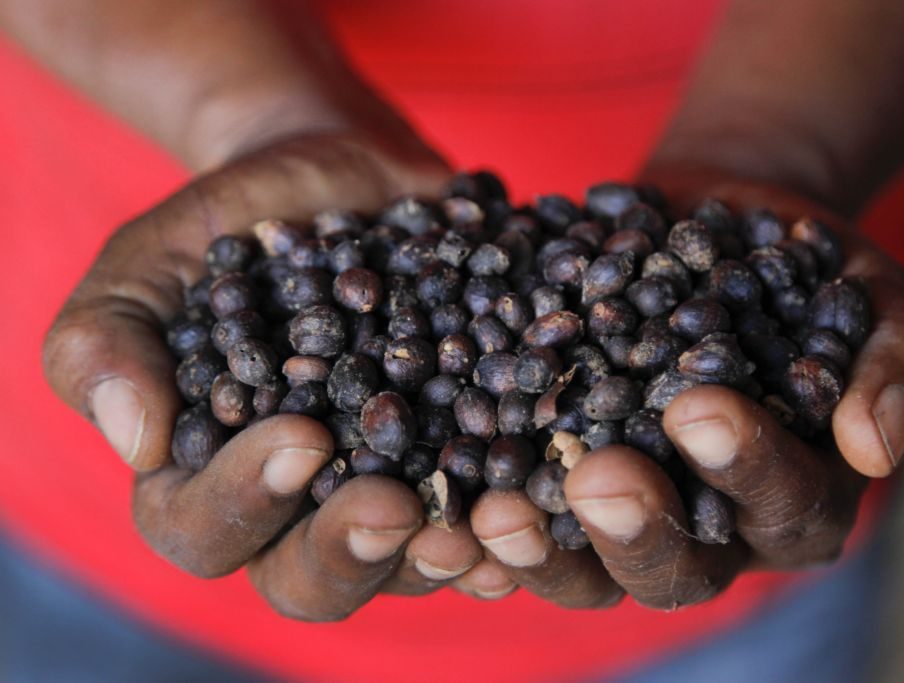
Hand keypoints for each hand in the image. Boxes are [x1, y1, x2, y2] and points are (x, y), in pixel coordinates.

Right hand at [42, 133, 511, 619]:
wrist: (341, 180)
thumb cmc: (235, 222)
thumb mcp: (155, 261)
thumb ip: (108, 339)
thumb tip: (133, 440)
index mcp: (206, 480)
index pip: (203, 531)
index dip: (244, 504)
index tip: (298, 439)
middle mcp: (299, 509)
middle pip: (310, 580)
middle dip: (348, 551)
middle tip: (392, 505)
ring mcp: (389, 491)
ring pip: (408, 565)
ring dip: (446, 555)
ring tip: (484, 523)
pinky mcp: (463, 461)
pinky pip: (489, 511)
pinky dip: (517, 514)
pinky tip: (542, 498)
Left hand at [469, 171, 903, 609]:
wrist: (705, 229)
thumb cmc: (803, 268)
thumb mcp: (874, 302)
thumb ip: (898, 369)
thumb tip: (878, 442)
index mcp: (795, 501)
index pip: (781, 506)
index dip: (745, 468)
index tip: (699, 406)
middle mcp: (708, 530)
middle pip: (674, 566)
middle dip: (633, 527)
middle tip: (594, 474)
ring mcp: (620, 514)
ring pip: (581, 568)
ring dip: (539, 548)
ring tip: (494, 509)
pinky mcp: (550, 479)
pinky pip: (514, 515)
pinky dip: (475, 510)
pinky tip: (439, 493)